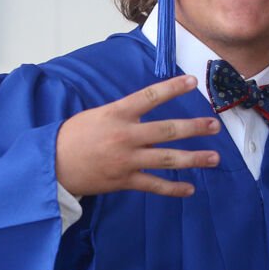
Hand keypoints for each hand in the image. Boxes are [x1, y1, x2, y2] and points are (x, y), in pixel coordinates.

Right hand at [55, 75, 219, 198]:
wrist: (53, 165)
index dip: (173, 88)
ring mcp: (128, 159)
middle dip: (195, 128)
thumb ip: (126, 116)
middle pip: (168, 130)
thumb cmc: (75, 136)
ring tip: (214, 157)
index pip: (151, 96)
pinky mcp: (125, 180)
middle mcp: (126, 135)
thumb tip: (151, 118)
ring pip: (168, 158)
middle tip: (215, 125)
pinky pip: (155, 185)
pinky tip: (190, 189)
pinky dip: (173, 188)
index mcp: (118, 113)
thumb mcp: (99, 115)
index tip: (192, 81)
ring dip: (194, 158)